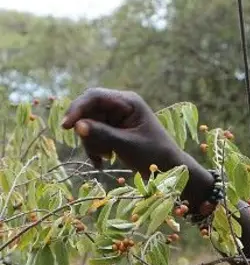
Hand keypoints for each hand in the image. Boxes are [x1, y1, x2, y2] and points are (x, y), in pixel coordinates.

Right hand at [62, 88, 183, 174]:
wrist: (168, 168)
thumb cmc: (153, 154)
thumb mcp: (127, 145)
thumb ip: (103, 134)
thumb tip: (77, 126)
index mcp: (128, 102)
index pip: (94, 96)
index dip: (77, 109)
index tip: (66, 127)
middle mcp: (120, 105)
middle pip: (88, 112)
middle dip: (87, 133)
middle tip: (96, 152)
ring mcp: (116, 118)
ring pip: (88, 125)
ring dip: (92, 143)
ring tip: (106, 158)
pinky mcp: (113, 130)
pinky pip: (93, 135)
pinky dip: (95, 148)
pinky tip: (102, 162)